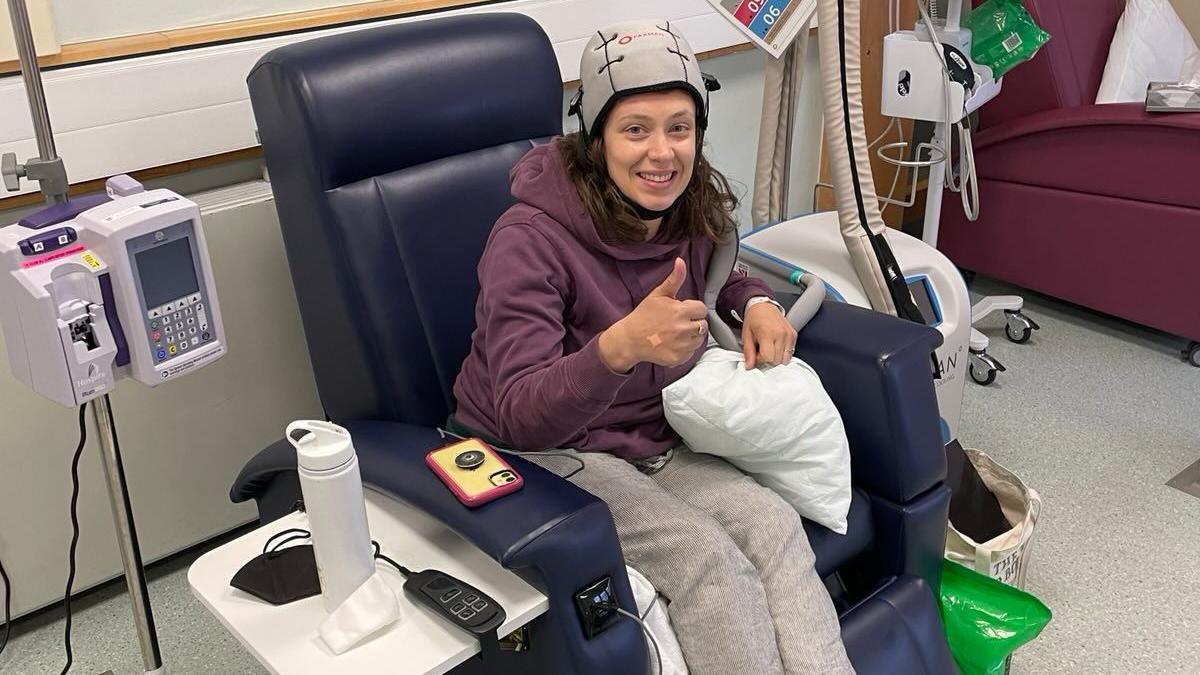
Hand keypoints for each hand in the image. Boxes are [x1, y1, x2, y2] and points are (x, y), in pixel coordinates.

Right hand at [599, 258, 707, 372]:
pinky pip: (691, 352)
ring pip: (699, 339)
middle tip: (677, 323)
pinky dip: (685, 349)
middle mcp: (684, 329)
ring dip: (691, 336)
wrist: (630, 339)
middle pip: (702, 324)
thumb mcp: (658, 295)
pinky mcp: (679, 358)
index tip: (681, 311)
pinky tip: (672, 344)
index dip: (692, 309)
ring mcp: (682, 345)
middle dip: (693, 322)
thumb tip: (681, 261)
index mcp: (681, 311)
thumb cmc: (643, 316)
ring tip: (675, 333)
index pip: (701, 309)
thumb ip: (674, 279)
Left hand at [742, 300, 795, 368]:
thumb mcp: (746, 335)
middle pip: (777, 360)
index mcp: (768, 333)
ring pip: (785, 359)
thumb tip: (749, 366)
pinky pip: (790, 353)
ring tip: (769, 348)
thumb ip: (748, 352)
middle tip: (761, 350)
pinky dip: (782, 353)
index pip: (768, 357)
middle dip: (768, 359)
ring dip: (776, 357)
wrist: (763, 306)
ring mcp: (789, 335)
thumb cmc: (754, 319)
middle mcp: (781, 334)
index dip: (760, 360)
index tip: (756, 354)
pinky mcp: (794, 335)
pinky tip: (775, 346)